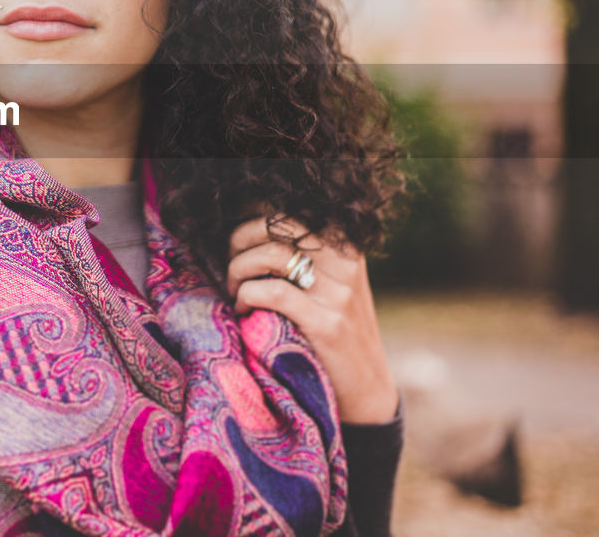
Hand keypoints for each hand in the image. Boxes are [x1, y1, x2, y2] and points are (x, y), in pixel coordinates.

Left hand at [226, 214, 398, 424]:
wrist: (366, 390)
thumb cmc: (336, 332)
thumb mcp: (332, 285)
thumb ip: (305, 255)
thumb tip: (248, 226)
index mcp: (346, 246)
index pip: (291, 209)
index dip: (254, 219)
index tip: (239, 242)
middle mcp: (346, 262)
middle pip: (278, 222)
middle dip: (240, 239)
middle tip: (231, 265)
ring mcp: (338, 292)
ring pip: (271, 254)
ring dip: (238, 269)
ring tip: (234, 290)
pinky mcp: (327, 323)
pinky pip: (273, 292)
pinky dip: (247, 295)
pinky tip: (243, 309)